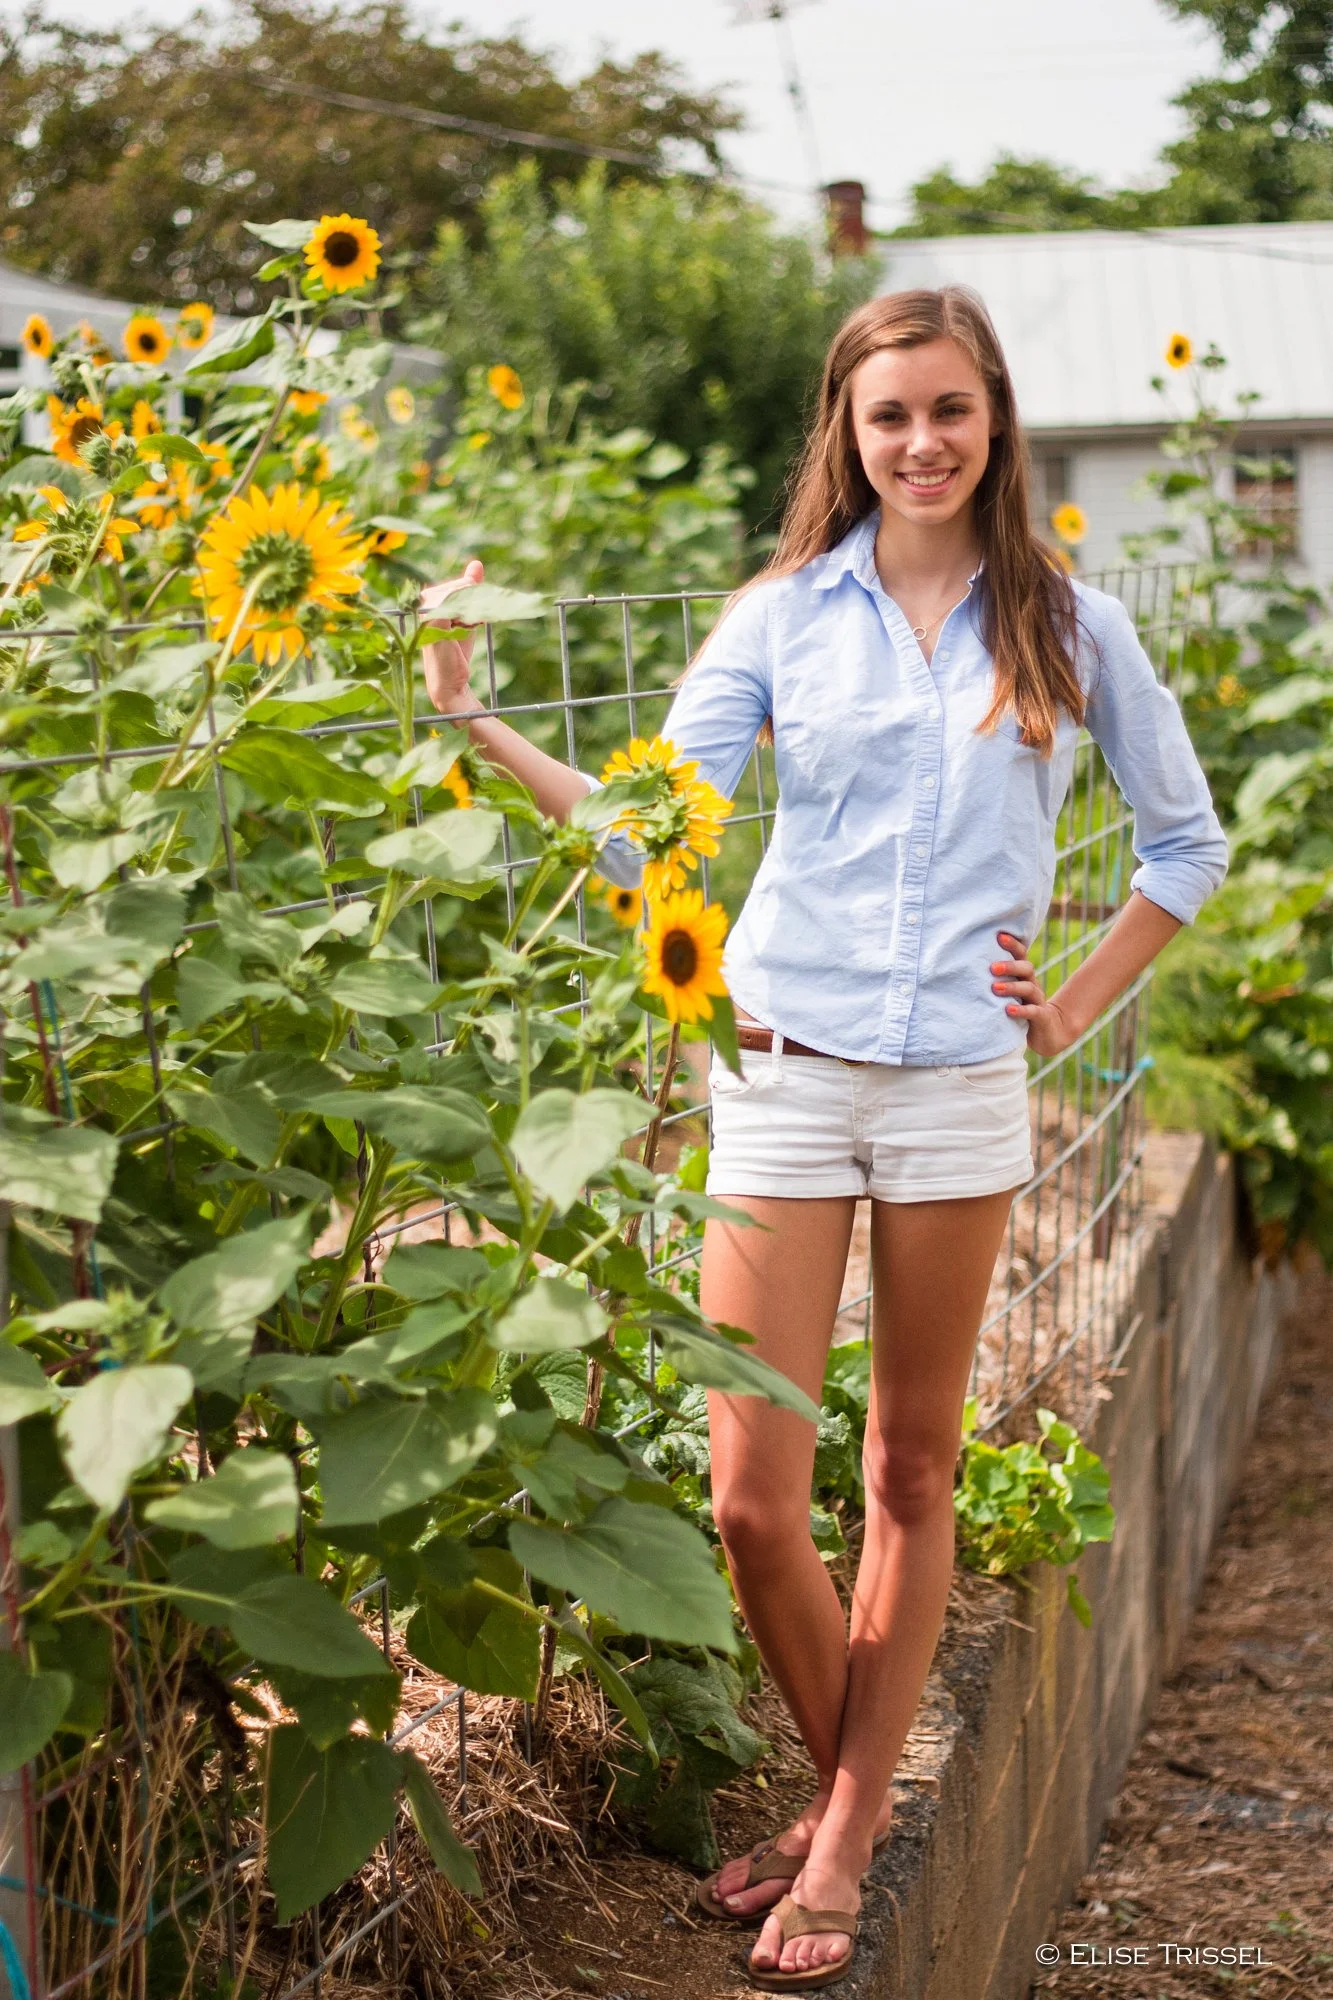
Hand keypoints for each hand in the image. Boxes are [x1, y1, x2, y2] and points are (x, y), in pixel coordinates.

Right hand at [419, 558, 484, 715]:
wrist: (451, 682)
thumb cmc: (456, 651)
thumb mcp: (466, 617)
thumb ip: (469, 590)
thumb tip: (476, 564)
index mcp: (426, 600)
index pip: (458, 586)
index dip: (471, 599)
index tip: (476, 619)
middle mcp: (422, 603)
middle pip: (460, 587)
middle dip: (473, 604)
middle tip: (474, 624)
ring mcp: (425, 610)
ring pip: (461, 594)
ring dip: (473, 611)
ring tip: (471, 628)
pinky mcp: (432, 619)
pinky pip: (457, 603)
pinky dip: (469, 615)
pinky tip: (470, 627)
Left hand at [990, 931, 1077, 1059]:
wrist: (1048, 1031)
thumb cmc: (1019, 1007)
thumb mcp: (1008, 992)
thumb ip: (993, 979)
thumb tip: (963, 966)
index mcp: (1023, 975)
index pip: (1020, 955)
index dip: (1012, 944)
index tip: (999, 935)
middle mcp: (1031, 984)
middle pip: (1026, 968)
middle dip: (1010, 966)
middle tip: (992, 968)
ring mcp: (1037, 1000)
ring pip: (1029, 988)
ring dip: (1012, 987)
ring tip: (995, 989)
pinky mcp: (1041, 1017)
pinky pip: (1033, 1011)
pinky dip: (1021, 1010)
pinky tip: (1008, 1010)